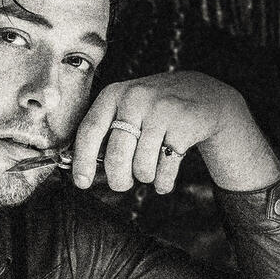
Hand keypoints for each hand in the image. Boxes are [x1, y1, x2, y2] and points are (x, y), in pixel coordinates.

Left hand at [70, 70, 279, 193]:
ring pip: (141, 166)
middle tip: (121, 184)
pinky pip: (165, 170)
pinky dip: (162, 182)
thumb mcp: (126, 107)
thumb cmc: (153, 110)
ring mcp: (161, 111)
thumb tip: (77, 168)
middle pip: (116, 156)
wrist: (203, 95)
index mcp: (113, 94)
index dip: (83, 161)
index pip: (89, 131)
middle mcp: (135, 99)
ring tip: (148, 170)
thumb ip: (103, 132)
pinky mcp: (184, 125)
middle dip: (117, 179)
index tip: (81, 183)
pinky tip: (163, 177)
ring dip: (144, 178)